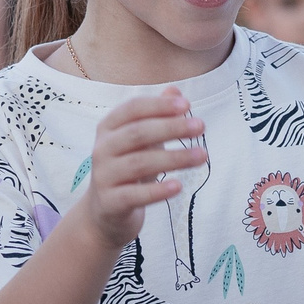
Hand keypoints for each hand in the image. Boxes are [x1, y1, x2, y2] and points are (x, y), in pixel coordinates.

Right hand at [68, 90, 208, 250]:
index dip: (159, 105)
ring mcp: (104, 176)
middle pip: (138, 133)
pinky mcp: (110, 202)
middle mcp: (102, 149)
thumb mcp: (141, 140)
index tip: (187, 105)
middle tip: (200, 126)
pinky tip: (178, 186)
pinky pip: (135, 195)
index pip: (133, 109)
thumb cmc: (128, 168)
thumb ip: (157, 116)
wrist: (105, 212)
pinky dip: (157, 191)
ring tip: (202, 155)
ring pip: (140, 163)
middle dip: (171, 128)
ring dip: (174, 158)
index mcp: (108, 128)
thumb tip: (176, 92)